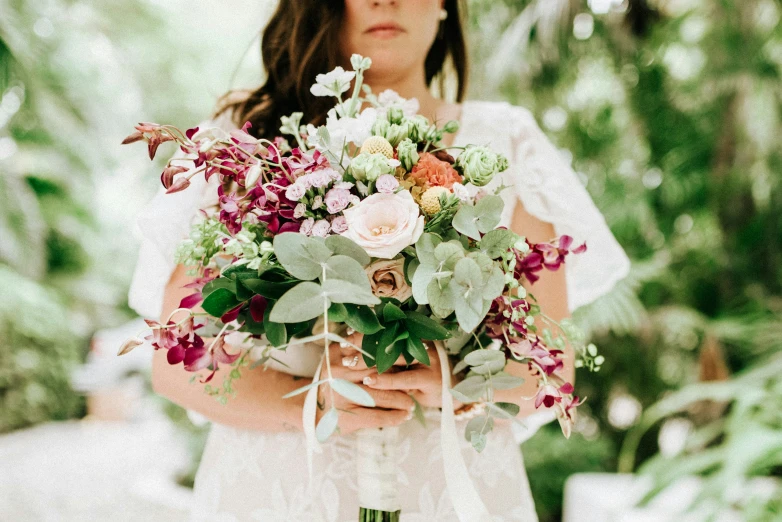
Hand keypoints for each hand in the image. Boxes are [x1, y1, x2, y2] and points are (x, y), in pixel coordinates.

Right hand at [316, 335, 414, 434]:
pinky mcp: (346, 417)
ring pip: (381, 396)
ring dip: (401, 400)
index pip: (373, 353)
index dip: (394, 358)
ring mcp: (342, 395)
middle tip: (415, 382)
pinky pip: (377, 417)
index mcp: (338, 354)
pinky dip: (394, 417)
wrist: (306, 409)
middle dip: (401, 379)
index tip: (409, 361)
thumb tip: (393, 347)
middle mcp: (338, 372)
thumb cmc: (329, 382)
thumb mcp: (337, 360)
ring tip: (412, 403)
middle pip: (379, 373)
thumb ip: (358, 351)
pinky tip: (404, 416)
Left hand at [336, 331, 462, 410]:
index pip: (387, 329)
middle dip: (363, 344)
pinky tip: (369, 381)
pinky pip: (403, 378)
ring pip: (392, 356)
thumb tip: (356, 351)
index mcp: (416, 335)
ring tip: (349, 364)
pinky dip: (384, 380)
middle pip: (387, 339)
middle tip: (343, 349)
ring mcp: (428, 358)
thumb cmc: (423, 376)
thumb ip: (389, 355)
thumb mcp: (407, 363)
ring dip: (369, 360)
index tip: (346, 334)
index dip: (367, 331)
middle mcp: (422, 342)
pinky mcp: (430, 377)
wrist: (452, 391)